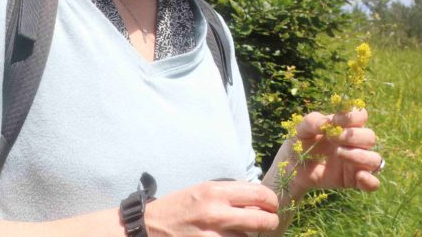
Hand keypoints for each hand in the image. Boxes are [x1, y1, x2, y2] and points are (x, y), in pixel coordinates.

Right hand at [142, 180, 278, 236]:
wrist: (148, 228)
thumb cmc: (180, 207)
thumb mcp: (203, 190)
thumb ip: (230, 194)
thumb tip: (259, 200)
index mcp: (215, 191)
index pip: (260, 194)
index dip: (272, 201)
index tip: (272, 205)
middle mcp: (215, 213)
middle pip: (262, 220)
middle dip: (271, 221)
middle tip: (270, 221)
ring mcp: (211, 236)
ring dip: (249, 236)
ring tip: (240, 231)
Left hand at [286, 108, 381, 197]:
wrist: (291, 169)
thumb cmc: (298, 144)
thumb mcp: (300, 129)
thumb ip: (313, 121)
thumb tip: (327, 123)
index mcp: (345, 126)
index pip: (362, 116)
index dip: (352, 117)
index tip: (335, 122)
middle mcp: (354, 143)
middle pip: (370, 137)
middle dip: (353, 137)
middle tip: (332, 139)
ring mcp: (355, 162)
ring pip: (375, 159)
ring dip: (360, 156)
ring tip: (338, 154)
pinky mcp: (353, 180)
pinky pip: (373, 183)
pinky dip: (370, 181)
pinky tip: (359, 177)